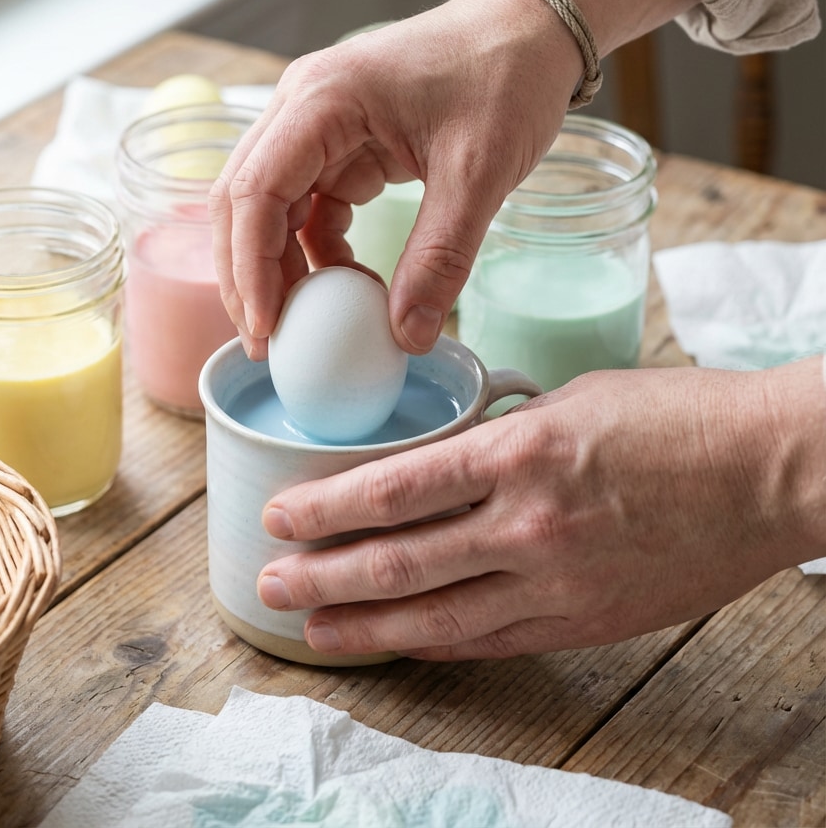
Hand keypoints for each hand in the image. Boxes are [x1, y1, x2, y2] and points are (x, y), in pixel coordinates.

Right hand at [209, 0, 694, 360]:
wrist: (532, 29)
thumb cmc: (506, 76)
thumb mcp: (479, 172)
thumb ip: (440, 257)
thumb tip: (406, 335)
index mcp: (322, 99)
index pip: (254, 192)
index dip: (251, 268)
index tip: (266, 329)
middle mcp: (303, 105)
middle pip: (243, 200)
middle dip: (248, 274)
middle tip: (266, 343)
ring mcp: (317, 123)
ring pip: (269, 206)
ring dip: (277, 266)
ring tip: (298, 326)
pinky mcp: (341, 142)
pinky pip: (309, 205)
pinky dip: (315, 250)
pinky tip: (341, 285)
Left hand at [256, 358, 825, 659]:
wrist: (769, 472)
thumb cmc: (678, 418)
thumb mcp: (575, 399)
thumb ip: (506, 435)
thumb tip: (455, 462)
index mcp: (521, 450)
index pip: (396, 488)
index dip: (326, 508)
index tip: (281, 516)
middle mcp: (528, 522)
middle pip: (399, 558)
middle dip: (323, 575)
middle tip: (270, 582)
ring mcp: (557, 580)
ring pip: (437, 613)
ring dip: (364, 623)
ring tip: (311, 628)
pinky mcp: (587, 620)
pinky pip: (494, 639)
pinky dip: (438, 641)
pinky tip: (399, 642)